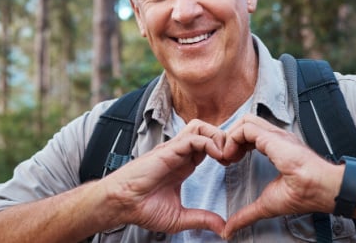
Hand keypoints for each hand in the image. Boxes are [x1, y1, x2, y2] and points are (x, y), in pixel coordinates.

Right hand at [104, 119, 227, 235]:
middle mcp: (180, 154)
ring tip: (225, 155)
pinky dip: (210, 143)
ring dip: (218, 137)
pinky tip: (217, 156)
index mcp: (184, 165)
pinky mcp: (169, 150)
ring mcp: (174, 150)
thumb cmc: (143, 208)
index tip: (232, 165)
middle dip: (224, 140)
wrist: (122, 204)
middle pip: (207, 131)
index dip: (224, 151)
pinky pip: (194, 137)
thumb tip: (222, 228)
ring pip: (201, 128)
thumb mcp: (180, 217)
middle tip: (232, 158)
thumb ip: (202, 219)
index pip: (209, 146)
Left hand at [221, 114, 340, 238]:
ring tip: (226, 158)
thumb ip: (246, 214)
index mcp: (277, 148)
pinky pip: (246, 128)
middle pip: (246, 123)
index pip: (251, 134)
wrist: (322, 190)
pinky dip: (233, 139)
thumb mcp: (266, 204)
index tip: (229, 163)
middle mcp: (276, 137)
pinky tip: (231, 157)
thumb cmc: (305, 194)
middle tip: (224, 159)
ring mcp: (276, 135)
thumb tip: (230, 230)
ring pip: (244, 121)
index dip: (235, 145)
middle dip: (229, 138)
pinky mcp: (273, 137)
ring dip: (229, 138)